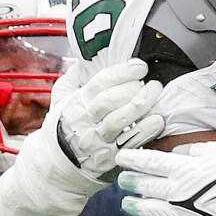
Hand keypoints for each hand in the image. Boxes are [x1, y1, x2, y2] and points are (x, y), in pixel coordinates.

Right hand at [51, 58, 164, 182]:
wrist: (57, 159)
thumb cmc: (66, 121)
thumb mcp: (62, 95)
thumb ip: (77, 74)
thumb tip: (90, 55)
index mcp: (78, 100)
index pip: (99, 83)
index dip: (121, 73)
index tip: (140, 66)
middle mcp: (88, 119)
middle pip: (108, 101)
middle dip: (131, 89)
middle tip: (151, 82)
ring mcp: (98, 139)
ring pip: (119, 122)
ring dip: (140, 106)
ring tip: (155, 94)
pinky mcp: (110, 156)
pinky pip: (129, 142)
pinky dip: (146, 131)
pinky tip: (157, 120)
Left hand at [116, 143, 215, 215]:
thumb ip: (194, 149)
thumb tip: (177, 152)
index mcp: (183, 168)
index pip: (150, 162)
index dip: (133, 160)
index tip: (121, 158)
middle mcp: (176, 191)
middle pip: (145, 185)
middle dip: (130, 181)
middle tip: (122, 180)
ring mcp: (181, 215)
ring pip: (149, 210)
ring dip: (135, 206)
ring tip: (126, 203)